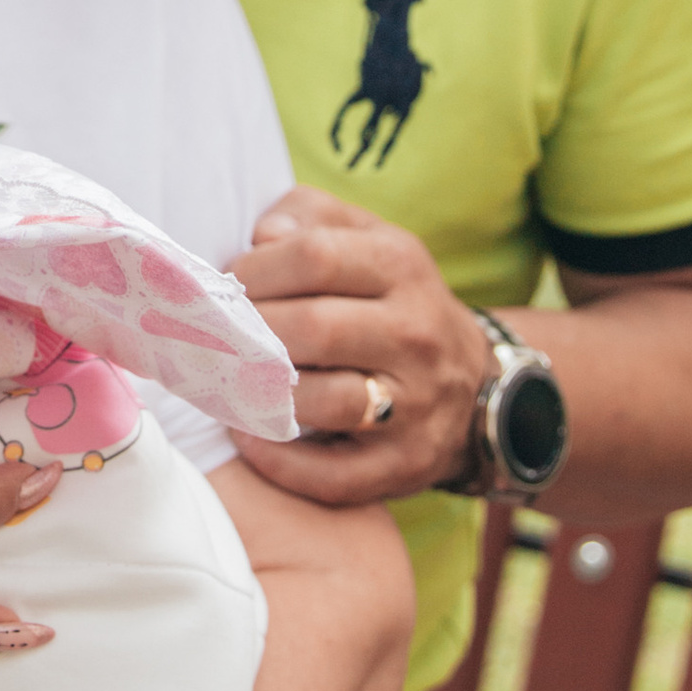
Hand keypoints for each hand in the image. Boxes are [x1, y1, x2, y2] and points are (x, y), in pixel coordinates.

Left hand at [227, 187, 492, 507]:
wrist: (474, 385)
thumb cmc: (390, 302)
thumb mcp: (366, 238)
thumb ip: (308, 215)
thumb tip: (261, 236)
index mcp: (402, 266)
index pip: (315, 256)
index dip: (255, 270)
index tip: (230, 286)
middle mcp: (416, 333)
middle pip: (314, 328)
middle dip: (251, 333)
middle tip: (218, 338)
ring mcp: (416, 404)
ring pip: (327, 401)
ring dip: (263, 395)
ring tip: (230, 383)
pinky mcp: (406, 463)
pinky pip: (333, 475)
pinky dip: (281, 462)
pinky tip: (251, 437)